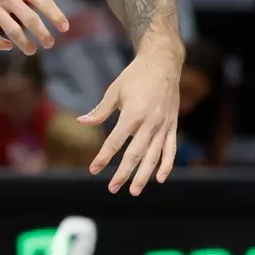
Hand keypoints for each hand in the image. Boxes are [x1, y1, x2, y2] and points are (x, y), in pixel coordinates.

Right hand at [0, 0, 67, 53]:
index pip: (43, 0)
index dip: (55, 15)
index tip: (64, 27)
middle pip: (31, 20)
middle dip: (43, 34)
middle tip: (50, 44)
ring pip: (13, 31)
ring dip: (25, 44)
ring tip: (31, 50)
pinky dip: (1, 44)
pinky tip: (7, 46)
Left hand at [82, 51, 181, 194]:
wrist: (162, 63)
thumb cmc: (135, 76)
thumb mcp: (114, 91)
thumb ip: (100, 111)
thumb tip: (81, 122)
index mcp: (132, 113)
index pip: (115, 142)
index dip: (103, 157)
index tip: (93, 169)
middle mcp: (149, 122)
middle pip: (135, 154)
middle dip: (123, 173)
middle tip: (112, 188)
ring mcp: (162, 125)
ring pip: (153, 156)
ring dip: (144, 175)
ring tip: (134, 191)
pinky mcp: (172, 125)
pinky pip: (170, 149)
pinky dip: (167, 165)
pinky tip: (160, 179)